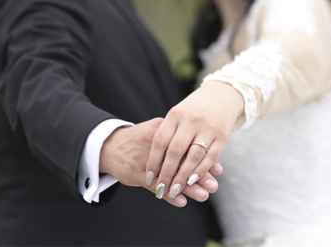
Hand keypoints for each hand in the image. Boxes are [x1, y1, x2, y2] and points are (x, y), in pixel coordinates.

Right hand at [100, 118, 222, 206]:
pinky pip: (154, 186)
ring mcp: (145, 158)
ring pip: (170, 175)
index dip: (203, 159)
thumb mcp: (162, 131)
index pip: (189, 146)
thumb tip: (208, 152)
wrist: (112, 144)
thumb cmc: (144, 139)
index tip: (218, 170)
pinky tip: (182, 201)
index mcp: (165, 129)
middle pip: (181, 161)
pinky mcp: (136, 172)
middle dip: (199, 175)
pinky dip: (168, 195)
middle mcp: (157, 143)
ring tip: (203, 196)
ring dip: (187, 187)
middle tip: (213, 186)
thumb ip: (182, 140)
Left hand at [145, 81, 243, 201]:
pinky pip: (210, 157)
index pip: (160, 140)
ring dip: (183, 176)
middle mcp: (191, 120)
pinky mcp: (222, 136)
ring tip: (175, 190)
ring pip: (193, 156)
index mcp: (176, 114)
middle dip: (167, 173)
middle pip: (175, 151)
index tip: (149, 178)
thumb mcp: (178, 114)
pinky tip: (192, 181)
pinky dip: (200, 171)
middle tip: (161, 189)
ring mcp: (208, 128)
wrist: (223, 95)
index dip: (154, 161)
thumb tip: (153, 161)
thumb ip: (167, 132)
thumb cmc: (194, 109)